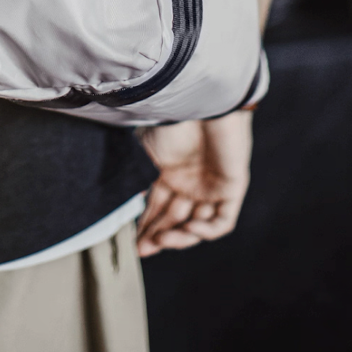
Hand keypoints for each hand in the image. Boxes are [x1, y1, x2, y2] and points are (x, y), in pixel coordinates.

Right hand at [136, 110, 252, 256]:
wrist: (202, 102)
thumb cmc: (172, 121)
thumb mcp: (145, 152)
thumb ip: (136, 177)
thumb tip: (120, 202)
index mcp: (168, 170)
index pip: (157, 206)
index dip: (145, 225)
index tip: (131, 242)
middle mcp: (190, 181)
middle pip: (174, 218)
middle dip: (158, 236)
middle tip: (142, 249)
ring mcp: (211, 186)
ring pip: (197, 225)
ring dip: (179, 237)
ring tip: (161, 240)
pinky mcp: (231, 188)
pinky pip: (221, 221)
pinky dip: (205, 231)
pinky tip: (189, 227)